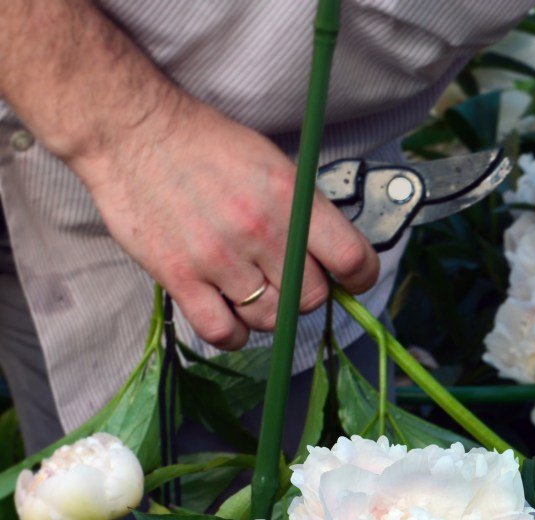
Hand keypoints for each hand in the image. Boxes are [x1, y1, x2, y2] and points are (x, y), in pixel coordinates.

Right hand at [71, 95, 378, 350]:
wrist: (132, 130)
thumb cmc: (207, 146)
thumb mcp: (274, 164)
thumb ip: (307, 212)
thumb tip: (338, 259)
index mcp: (291, 198)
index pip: (353, 260)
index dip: (360, 277)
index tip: (351, 279)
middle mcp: (260, 230)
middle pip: (312, 298)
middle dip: (305, 292)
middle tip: (286, 276)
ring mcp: (219, 257)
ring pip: (270, 319)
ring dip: (268, 312)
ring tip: (251, 288)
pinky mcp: (179, 277)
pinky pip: (223, 333)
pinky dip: (233, 333)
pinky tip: (228, 313)